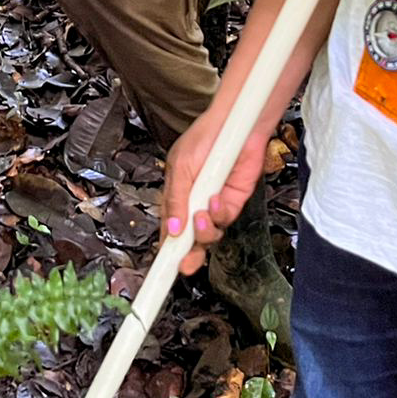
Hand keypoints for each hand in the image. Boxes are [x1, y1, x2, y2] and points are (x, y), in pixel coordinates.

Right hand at [159, 102, 271, 276]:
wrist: (235, 125)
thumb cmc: (203, 138)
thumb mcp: (180, 167)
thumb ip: (176, 200)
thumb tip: (173, 230)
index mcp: (176, 198)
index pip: (168, 231)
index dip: (166, 252)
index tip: (161, 273)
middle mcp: (194, 205)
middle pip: (189, 242)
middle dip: (188, 256)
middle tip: (186, 263)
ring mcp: (214, 206)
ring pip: (209, 235)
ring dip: (204, 231)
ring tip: (202, 215)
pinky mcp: (234, 202)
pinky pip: (225, 220)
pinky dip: (220, 215)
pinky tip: (216, 200)